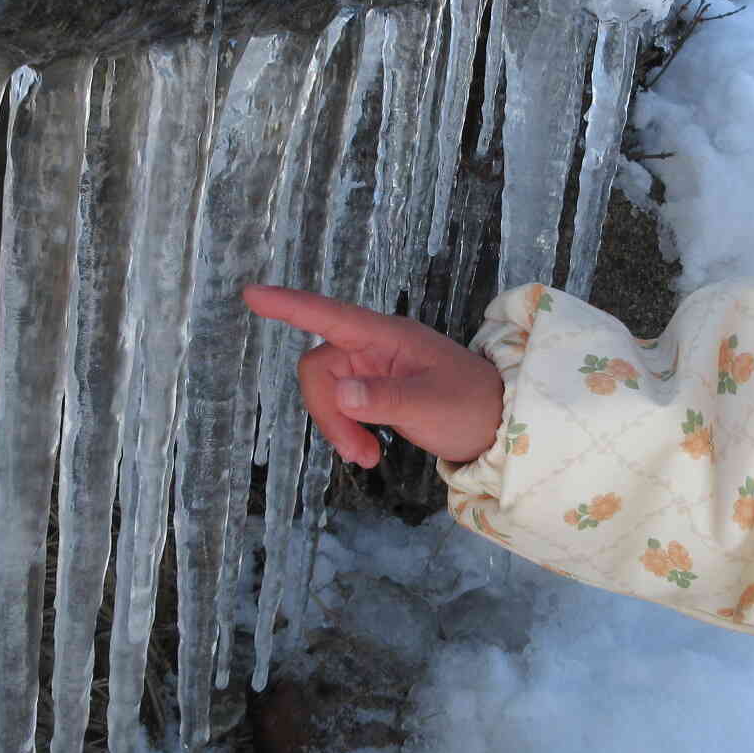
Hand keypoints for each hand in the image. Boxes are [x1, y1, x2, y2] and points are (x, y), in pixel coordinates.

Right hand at [241, 284, 505, 468]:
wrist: (501, 427)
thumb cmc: (473, 407)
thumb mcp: (430, 406)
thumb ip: (384, 400)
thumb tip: (340, 393)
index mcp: (387, 337)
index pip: (328, 316)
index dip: (288, 305)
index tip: (251, 295)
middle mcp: (375, 346)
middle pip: (319, 368)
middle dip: (327, 413)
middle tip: (357, 452)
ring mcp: (375, 368)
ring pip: (327, 390)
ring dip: (337, 426)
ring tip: (368, 458)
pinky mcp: (377, 390)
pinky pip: (342, 404)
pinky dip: (348, 430)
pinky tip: (369, 451)